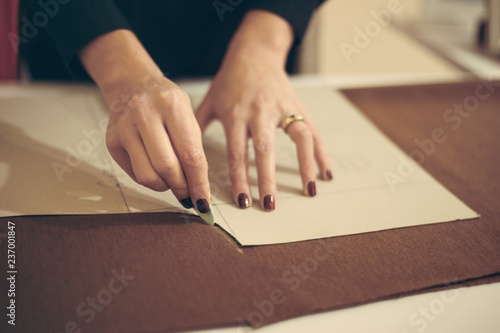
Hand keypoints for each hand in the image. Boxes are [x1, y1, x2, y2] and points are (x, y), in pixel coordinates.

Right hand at [79, 30, 210, 211]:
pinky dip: (150, 179)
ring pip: (148, 176)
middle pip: (167, 167)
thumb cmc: (165, 103)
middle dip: (181, 188)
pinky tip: (156, 170)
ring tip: (172, 181)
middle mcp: (144, 112)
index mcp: (171, 104)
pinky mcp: (112, 141)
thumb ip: (194, 150)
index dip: (198, 182)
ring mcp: (124, 127)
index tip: (203, 200)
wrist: (133, 84)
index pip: (189, 153)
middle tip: (189, 195)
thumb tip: (199, 189)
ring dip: (165, 187)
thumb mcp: (188, 116)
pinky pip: (134, 174)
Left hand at [195, 11, 331, 210]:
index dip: (240, 179)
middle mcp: (259, 112)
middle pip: (265, 150)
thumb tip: (185, 159)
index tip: (243, 201)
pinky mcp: (297, 106)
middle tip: (270, 204)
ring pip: (297, 138)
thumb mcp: (209, 101)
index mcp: (235, 115)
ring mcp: (282, 108)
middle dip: (267, 179)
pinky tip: (325, 172)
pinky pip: (312, 131)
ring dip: (304, 166)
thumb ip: (198, 128)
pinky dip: (321, 152)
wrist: (254, 53)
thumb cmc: (229, 81)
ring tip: (308, 190)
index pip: (237, 153)